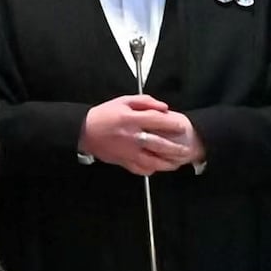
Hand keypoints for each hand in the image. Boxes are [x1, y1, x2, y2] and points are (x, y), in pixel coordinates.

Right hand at [80, 93, 200, 175]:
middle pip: (158, 144)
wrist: (84, 131)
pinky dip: (150, 170)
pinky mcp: (123, 161)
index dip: (172, 124)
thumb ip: (145, 102)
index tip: (182, 126)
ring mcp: (128, 151)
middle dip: (175, 148)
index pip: (156, 121)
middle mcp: (131, 136)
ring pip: (152, 161)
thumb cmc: (105, 114)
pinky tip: (157, 168)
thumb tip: (164, 108)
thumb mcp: (123, 101)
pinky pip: (140, 169)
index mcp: (131, 119)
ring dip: (167, 163)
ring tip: (177, 163)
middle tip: (186, 149)